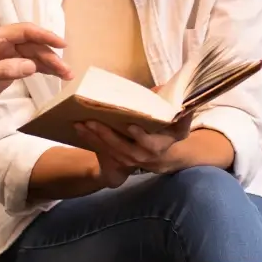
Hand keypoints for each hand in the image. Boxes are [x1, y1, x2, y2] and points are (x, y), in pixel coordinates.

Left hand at [0, 23, 72, 110]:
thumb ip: (6, 69)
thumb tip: (32, 66)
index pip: (25, 32)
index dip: (44, 36)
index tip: (61, 44)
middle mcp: (5, 44)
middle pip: (34, 45)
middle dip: (51, 55)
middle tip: (66, 69)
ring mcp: (9, 56)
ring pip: (35, 56)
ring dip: (51, 64)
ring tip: (67, 75)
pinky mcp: (11, 68)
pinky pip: (32, 65)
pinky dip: (44, 70)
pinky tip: (56, 75)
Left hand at [74, 115, 193, 175]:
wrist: (159, 158)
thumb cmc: (168, 134)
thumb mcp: (179, 127)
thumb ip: (182, 116)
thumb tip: (183, 101)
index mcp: (157, 145)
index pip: (149, 143)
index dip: (140, 136)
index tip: (131, 126)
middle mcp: (142, 155)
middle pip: (122, 147)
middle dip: (106, 135)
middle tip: (93, 121)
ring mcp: (127, 159)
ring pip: (108, 149)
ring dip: (93, 137)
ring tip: (80, 123)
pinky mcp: (115, 158)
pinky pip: (101, 150)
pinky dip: (89, 139)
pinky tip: (78, 128)